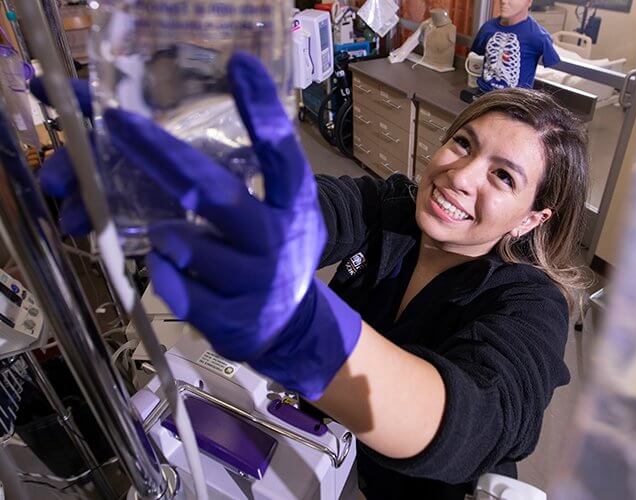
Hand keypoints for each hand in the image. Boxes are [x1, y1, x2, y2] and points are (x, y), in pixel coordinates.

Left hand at [33, 54, 361, 398]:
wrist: (290, 327)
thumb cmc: (275, 253)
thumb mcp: (285, 212)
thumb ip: (257, 179)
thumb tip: (207, 133)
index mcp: (294, 206)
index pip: (281, 153)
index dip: (262, 110)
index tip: (240, 63)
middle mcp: (278, 242)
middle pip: (213, 193)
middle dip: (159, 154)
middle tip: (118, 121)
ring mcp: (256, 285)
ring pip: (184, 244)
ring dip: (168, 235)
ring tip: (176, 237)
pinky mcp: (231, 321)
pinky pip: (174, 287)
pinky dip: (166, 273)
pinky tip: (178, 272)